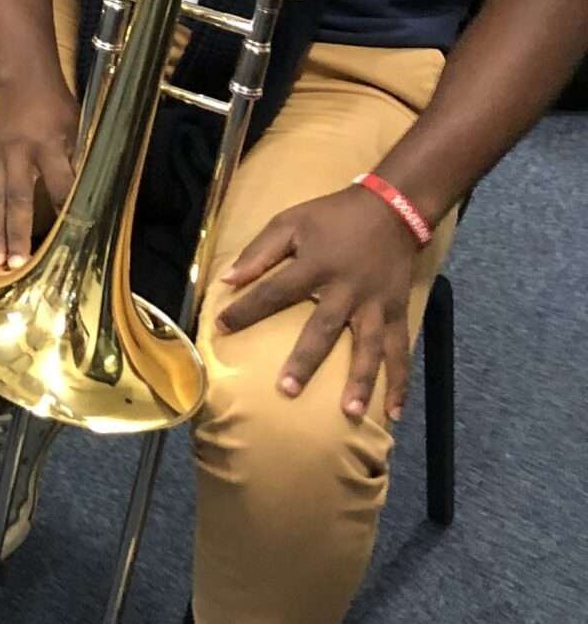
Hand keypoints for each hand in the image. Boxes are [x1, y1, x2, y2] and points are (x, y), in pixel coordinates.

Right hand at [0, 77, 78, 270]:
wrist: (23, 82)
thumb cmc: (57, 107)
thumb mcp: (78, 129)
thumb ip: (79, 162)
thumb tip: (89, 199)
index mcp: (47, 143)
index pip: (59, 183)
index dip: (64, 210)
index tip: (69, 239)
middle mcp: (18, 153)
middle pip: (17, 198)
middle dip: (16, 233)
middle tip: (15, 264)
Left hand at [217, 185, 425, 419]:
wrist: (391, 210)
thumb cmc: (332, 217)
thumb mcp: (290, 222)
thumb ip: (259, 252)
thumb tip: (228, 279)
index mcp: (316, 266)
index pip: (274, 292)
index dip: (246, 310)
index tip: (221, 328)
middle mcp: (347, 291)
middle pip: (324, 329)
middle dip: (306, 360)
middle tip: (287, 390)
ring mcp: (376, 305)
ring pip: (369, 348)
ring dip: (362, 382)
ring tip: (351, 413)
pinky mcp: (398, 313)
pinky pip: (400, 351)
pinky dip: (400, 381)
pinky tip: (395, 411)